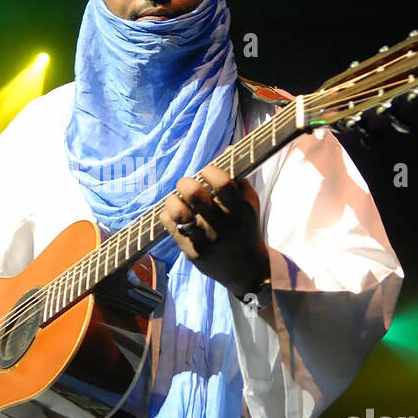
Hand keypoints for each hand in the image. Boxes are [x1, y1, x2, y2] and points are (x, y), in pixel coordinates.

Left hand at [159, 164, 268, 298]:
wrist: (246, 269)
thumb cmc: (244, 227)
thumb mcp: (249, 203)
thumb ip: (239, 178)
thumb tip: (229, 148)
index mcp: (240, 209)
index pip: (222, 182)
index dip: (209, 171)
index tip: (206, 172)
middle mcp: (223, 225)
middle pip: (195, 194)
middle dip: (185, 183)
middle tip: (186, 185)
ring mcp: (207, 240)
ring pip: (178, 212)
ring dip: (172, 201)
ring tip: (176, 201)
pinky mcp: (193, 252)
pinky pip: (169, 225)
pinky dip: (168, 215)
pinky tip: (175, 216)